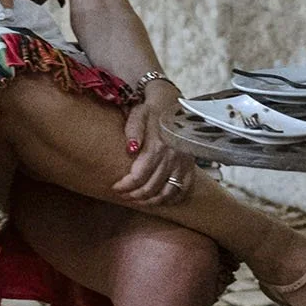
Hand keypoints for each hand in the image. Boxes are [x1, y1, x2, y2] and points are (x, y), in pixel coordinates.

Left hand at [116, 79, 194, 206]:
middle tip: (123, 196)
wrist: (174, 103)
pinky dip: (171, 199)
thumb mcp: (139, 114)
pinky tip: (159, 200)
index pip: (138, 176)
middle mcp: (171, 158)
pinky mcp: (190, 165)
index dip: (124, 186)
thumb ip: (133, 131)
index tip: (115, 187)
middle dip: (134, 195)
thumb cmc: (152, 110)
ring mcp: (182, 163)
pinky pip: (183, 189)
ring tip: (138, 200)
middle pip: (151, 188)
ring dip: (150, 201)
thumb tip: (130, 149)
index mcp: (157, 147)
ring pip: (166, 193)